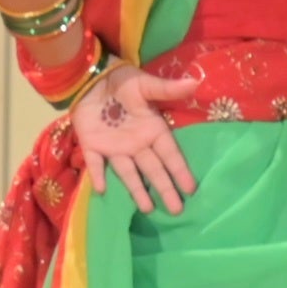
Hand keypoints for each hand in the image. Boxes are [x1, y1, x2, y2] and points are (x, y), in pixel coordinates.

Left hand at [72, 66, 201, 214]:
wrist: (91, 78)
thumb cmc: (122, 81)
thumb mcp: (145, 85)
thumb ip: (167, 89)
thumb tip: (195, 82)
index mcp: (152, 130)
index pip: (169, 155)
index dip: (180, 171)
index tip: (191, 189)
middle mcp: (136, 144)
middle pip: (153, 170)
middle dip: (164, 189)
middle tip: (176, 210)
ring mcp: (114, 147)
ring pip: (128, 173)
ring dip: (137, 190)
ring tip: (148, 209)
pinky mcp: (92, 146)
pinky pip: (96, 164)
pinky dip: (98, 175)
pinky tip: (102, 190)